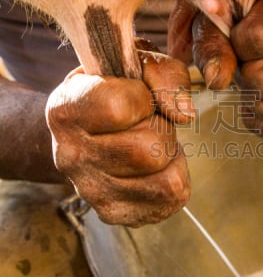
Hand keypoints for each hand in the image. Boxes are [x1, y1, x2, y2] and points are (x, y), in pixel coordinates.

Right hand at [46, 50, 193, 226]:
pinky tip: (154, 165)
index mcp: (66, 110)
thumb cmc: (116, 89)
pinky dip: (175, 176)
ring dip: (170, 155)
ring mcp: (90, 190)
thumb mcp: (136, 63)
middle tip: (147, 122)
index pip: (119, 108)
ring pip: (165, 179)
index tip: (136, 95)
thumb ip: (164, 75)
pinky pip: (172, 198)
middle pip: (150, 150)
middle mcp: (70, 156)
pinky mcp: (115, 213)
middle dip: (162, 129)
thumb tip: (184, 114)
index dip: (143, 97)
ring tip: (150, 141)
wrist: (85, 130)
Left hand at [168, 0, 262, 139]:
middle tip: (246, 66)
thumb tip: (217, 82)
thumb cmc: (246, 15)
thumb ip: (212, 45)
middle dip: (248, 80)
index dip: (238, 47)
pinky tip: (257, 103)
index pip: (259, 39)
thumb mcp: (222, 17)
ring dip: (255, 105)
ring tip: (251, 85)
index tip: (239, 39)